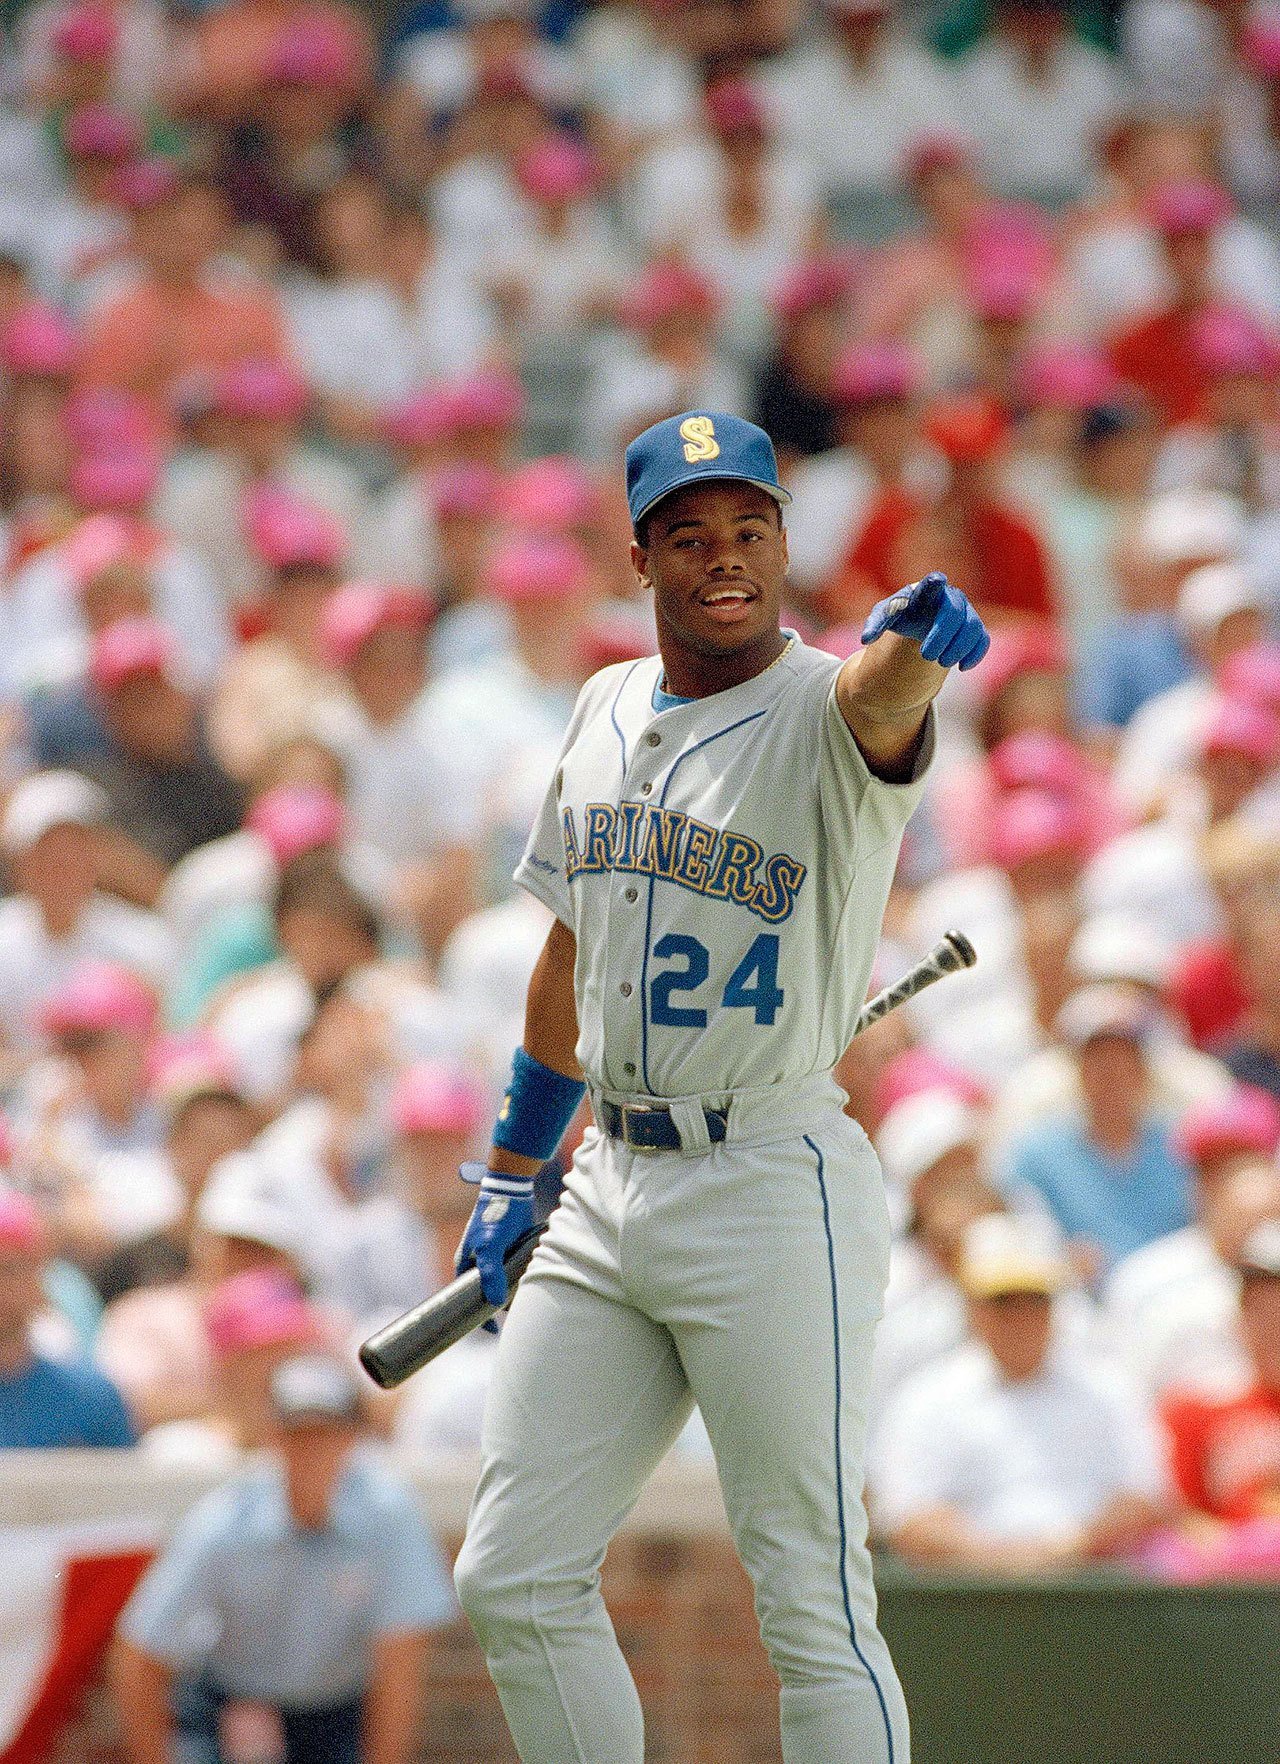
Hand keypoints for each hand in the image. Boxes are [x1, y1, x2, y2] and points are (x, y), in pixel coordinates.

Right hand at [455, 1169, 535, 1307]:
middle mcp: (478, 1264)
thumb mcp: (490, 1247)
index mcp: (465, 1265)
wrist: (513, 1192)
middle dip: (497, 1306)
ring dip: (512, 1292)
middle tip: (513, 1317)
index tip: (491, 1332)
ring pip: (502, 1285)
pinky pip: (515, 1274)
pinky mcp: (510, 1253)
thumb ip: (491, 1274)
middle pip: (486, 1294)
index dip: (476, 1315)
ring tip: (525, 1297)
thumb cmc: (495, 1218)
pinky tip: (533, 1284)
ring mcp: (495, 1259)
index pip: (465, 1299)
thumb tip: (495, 1303)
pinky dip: (522, 1280)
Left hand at [861, 571, 989, 670]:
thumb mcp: (885, 617)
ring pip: (972, 628)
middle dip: (941, 635)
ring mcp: (967, 612)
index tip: (937, 579)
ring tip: (941, 662)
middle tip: (926, 656)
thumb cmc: (903, 615)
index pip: (931, 584)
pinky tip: (962, 667)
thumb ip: (876, 624)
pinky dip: (974, 655)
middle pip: (953, 612)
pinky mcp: (975, 629)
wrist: (923, 621)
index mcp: (927, 591)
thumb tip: (865, 639)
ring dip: (958, 649)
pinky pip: (983, 640)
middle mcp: (951, 597)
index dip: (934, 583)